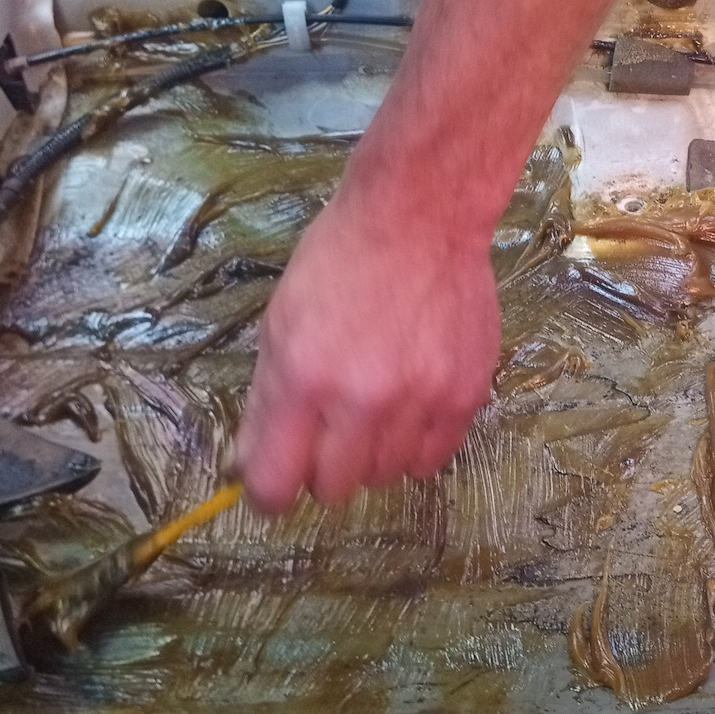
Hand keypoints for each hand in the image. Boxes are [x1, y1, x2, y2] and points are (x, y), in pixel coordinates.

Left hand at [234, 187, 500, 512]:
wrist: (420, 219)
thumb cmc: (340, 263)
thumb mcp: (279, 324)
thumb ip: (266, 403)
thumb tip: (250, 466)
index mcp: (303, 378)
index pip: (275, 483)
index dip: (269, 494)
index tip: (274, 488)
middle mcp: (362, 398)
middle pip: (333, 488)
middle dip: (323, 467)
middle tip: (329, 429)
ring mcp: (420, 399)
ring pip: (385, 476)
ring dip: (373, 454)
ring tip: (376, 406)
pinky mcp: (464, 396)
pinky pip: (433, 459)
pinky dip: (417, 445)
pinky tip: (410, 407)